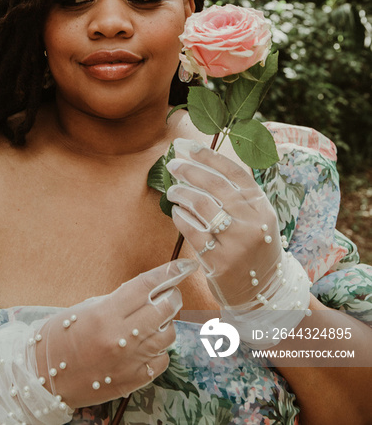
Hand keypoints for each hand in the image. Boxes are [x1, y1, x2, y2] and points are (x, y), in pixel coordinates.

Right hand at [36, 258, 197, 407]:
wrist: (43, 377)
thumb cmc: (60, 337)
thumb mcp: (86, 308)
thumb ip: (118, 300)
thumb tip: (149, 290)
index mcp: (106, 313)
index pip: (147, 285)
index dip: (170, 272)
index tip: (185, 266)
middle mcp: (121, 336)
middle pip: (165, 309)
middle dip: (172, 297)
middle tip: (169, 294)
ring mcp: (129, 360)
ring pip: (168, 334)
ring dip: (166, 324)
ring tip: (155, 321)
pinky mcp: (132, 380)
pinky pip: (161, 360)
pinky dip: (159, 350)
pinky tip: (147, 345)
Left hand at [166, 138, 281, 307]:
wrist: (264, 291)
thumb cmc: (253, 246)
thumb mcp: (256, 218)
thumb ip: (236, 195)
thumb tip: (199, 164)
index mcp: (262, 207)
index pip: (234, 173)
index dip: (210, 156)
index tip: (189, 146)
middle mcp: (252, 223)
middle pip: (215, 185)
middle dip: (190, 170)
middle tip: (173, 163)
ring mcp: (237, 244)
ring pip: (202, 206)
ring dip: (182, 193)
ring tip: (173, 189)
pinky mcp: (220, 263)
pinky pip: (193, 232)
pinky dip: (181, 218)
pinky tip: (176, 212)